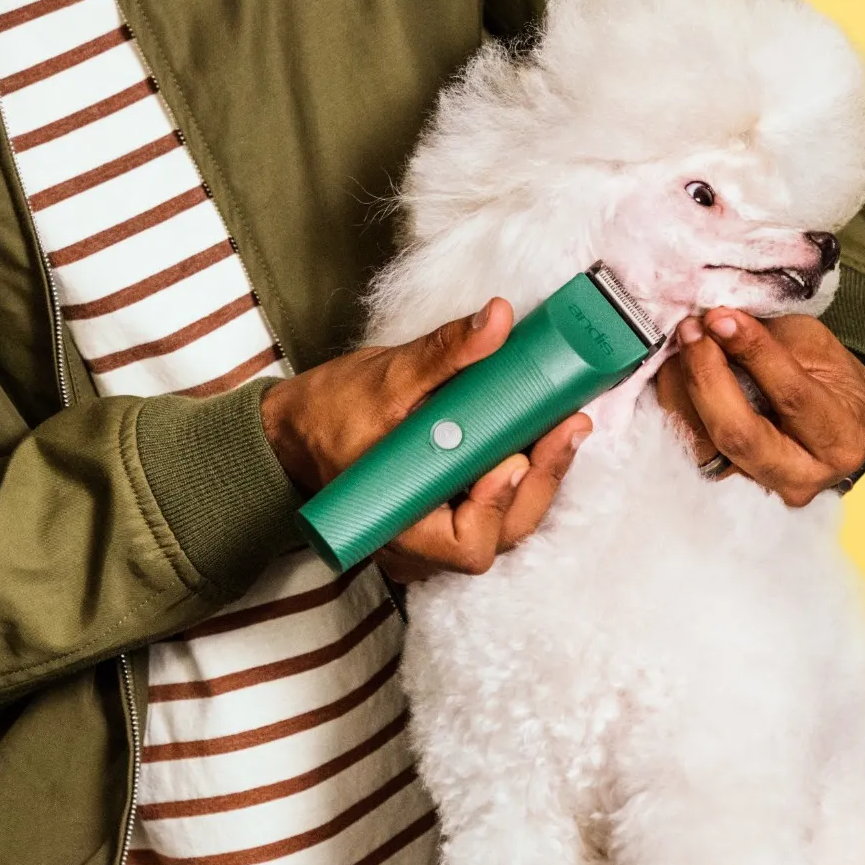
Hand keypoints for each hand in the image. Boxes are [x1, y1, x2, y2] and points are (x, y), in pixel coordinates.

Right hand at [261, 298, 590, 580]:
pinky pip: (497, 507)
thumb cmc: (331, 411)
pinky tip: (542, 435)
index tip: (517, 456)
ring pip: (506, 523)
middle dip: (541, 481)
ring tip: (566, 425)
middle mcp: (421, 546)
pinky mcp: (447, 514)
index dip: (498, 505)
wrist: (296, 429)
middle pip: (501, 534)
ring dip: (541, 477)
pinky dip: (524, 475)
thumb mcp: (385, 377)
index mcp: (396, 523)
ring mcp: (436, 536)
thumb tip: (497, 319)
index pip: (465, 542)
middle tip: (568, 427)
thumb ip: (443, 352)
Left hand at [656, 310, 864, 505]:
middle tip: (692, 331)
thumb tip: (715, 322)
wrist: (835, 423)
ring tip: (681, 346)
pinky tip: (675, 372)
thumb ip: (768, 339)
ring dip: (680, 389)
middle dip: (705, 376)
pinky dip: (675, 407)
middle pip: (737, 434)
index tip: (720, 317)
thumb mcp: (814, 347)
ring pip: (702, 446)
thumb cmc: (829, 379)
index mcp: (839, 438)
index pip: (790, 396)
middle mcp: (801, 476)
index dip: (751, 352)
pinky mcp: (726, 487)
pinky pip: (688, 448)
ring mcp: (759, 488)